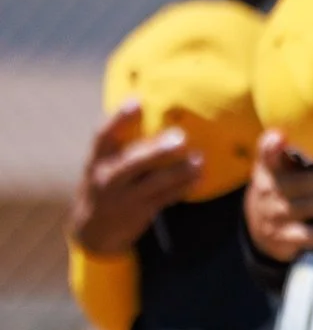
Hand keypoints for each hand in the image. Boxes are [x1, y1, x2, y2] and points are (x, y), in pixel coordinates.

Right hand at [67, 102, 200, 256]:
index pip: (103, 136)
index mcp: (97, 159)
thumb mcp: (106, 162)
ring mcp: (121, 198)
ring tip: (199, 159)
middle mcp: (106, 178)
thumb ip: (125, 141)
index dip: (119, 119)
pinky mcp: (138, 212)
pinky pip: (163, 200)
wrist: (94, 229)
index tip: (137, 100)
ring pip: (151, 184)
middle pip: (131, 163)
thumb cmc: (108, 182)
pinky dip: (183, 188)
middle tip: (181, 137)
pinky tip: (200, 177)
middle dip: (156, 150)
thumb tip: (151, 102)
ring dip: (178, 172)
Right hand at [243, 131, 312, 262]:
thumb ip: (297, 148)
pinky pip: (304, 236)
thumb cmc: (282, 184)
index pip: (266, 156)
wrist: (258, 226)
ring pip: (305, 208)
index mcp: (269, 169)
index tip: (280, 137)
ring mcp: (275, 215)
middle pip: (298, 184)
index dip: (270, 147)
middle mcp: (268, 191)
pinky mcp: (283, 237)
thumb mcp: (280, 166)